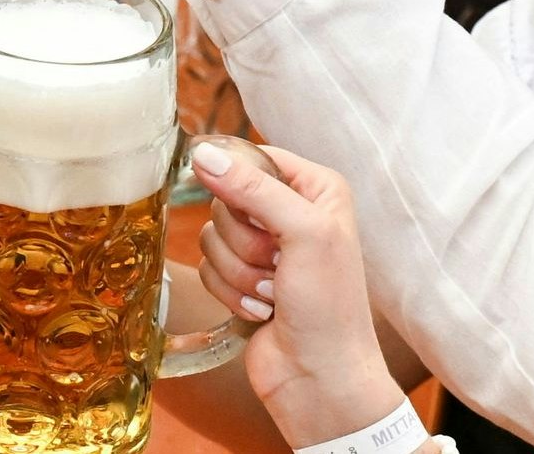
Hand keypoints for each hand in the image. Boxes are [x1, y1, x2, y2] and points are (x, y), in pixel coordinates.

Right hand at [190, 139, 404, 448]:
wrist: (320, 380)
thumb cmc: (329, 308)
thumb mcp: (304, 234)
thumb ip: (254, 189)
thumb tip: (204, 154)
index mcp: (316, 189)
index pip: (254, 157)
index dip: (240, 183)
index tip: (245, 211)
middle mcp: (290, 213)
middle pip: (226, 198)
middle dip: (245, 240)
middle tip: (278, 265)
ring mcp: (265, 249)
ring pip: (212, 235)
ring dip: (239, 271)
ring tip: (273, 294)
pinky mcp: (242, 279)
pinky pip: (208, 267)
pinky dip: (230, 292)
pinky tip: (261, 311)